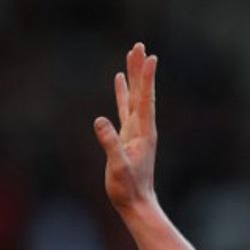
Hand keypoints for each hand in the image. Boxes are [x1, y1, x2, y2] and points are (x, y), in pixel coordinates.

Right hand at [93, 43, 158, 212]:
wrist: (136, 203)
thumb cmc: (128, 189)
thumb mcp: (118, 167)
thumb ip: (110, 144)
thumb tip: (99, 120)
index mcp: (143, 132)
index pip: (145, 100)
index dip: (146, 78)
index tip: (150, 57)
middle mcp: (142, 127)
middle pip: (141, 92)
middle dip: (139, 69)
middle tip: (139, 46)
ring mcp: (136, 130)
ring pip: (133, 97)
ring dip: (133, 76)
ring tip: (132, 55)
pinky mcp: (127, 136)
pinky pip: (125, 108)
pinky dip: (123, 93)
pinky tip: (120, 80)